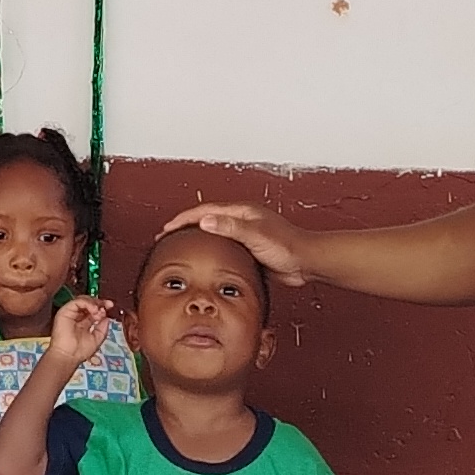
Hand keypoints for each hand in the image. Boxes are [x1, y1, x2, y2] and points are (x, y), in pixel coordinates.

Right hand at [43, 296, 116, 371]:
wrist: (68, 356)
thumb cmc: (79, 351)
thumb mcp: (97, 339)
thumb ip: (103, 328)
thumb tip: (107, 318)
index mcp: (84, 322)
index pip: (93, 310)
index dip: (102, 306)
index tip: (110, 306)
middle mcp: (77, 316)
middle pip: (89, 302)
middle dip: (99, 302)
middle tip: (108, 305)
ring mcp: (71, 312)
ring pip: (83, 299)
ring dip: (94, 303)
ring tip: (98, 311)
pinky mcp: (65, 311)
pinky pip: (77, 301)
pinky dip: (87, 303)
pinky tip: (93, 310)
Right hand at [171, 203, 310, 287]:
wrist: (307, 262)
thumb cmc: (288, 246)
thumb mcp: (255, 234)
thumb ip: (230, 227)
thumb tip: (204, 221)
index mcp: (242, 211)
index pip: (205, 211)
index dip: (184, 219)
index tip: (167, 228)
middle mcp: (242, 220)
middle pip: (207, 220)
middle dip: (185, 226)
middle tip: (166, 236)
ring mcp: (245, 236)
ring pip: (215, 235)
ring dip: (197, 239)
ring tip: (180, 248)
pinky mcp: (250, 251)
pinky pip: (224, 249)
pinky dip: (211, 252)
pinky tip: (205, 262)